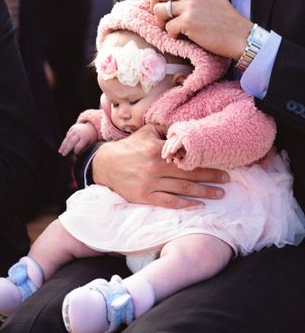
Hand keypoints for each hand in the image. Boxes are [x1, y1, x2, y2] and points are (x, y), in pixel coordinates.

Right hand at [59, 123, 98, 155]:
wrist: (91, 127)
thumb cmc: (91, 138)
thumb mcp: (91, 144)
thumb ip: (85, 149)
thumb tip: (78, 156)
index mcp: (85, 138)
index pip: (78, 146)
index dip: (76, 151)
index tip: (74, 156)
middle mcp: (79, 133)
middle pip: (71, 142)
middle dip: (67, 149)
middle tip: (63, 154)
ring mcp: (75, 130)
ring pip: (67, 138)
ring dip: (63, 145)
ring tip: (60, 151)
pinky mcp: (72, 128)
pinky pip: (67, 135)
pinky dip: (65, 140)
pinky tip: (62, 146)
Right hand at [92, 124, 228, 208]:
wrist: (105, 165)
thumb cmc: (128, 147)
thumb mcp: (145, 132)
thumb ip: (165, 130)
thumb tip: (184, 128)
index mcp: (156, 150)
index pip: (186, 157)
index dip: (205, 161)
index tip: (222, 163)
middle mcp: (155, 167)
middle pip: (189, 174)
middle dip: (211, 177)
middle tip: (227, 180)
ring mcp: (150, 184)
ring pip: (182, 189)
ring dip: (204, 192)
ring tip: (220, 194)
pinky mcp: (145, 197)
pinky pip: (169, 202)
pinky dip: (185, 204)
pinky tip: (199, 205)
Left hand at [150, 0, 251, 59]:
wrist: (240, 37)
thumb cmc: (223, 21)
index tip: (160, 6)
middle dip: (154, 6)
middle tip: (160, 17)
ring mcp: (190, 6)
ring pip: (159, 11)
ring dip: (162, 22)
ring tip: (173, 28)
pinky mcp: (188, 22)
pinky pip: (168, 27)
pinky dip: (172, 34)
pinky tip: (182, 36)